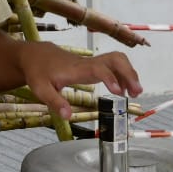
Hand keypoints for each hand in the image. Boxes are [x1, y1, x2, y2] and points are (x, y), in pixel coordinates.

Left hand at [17, 42, 141, 120]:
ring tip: (135, 93)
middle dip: (129, 73)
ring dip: (130, 73)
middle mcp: (87, 63)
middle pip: (115, 59)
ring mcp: (91, 62)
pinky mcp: (93, 65)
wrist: (36, 55)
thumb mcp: (41, 89)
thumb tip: (68, 116)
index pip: (98, 68)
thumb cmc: (38, 72)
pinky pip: (113, 65)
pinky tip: (124, 90)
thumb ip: (55, 102)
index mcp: (76, 69)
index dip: (111, 78)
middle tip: (136, 92)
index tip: (119, 92)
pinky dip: (123, 75)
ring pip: (117, 60)